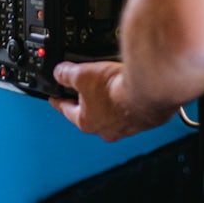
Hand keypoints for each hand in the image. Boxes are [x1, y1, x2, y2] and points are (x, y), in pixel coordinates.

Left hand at [50, 61, 176, 141]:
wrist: (149, 91)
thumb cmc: (117, 89)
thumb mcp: (82, 74)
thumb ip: (66, 74)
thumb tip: (59, 72)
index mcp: (86, 122)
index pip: (66, 110)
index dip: (58, 101)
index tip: (54, 98)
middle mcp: (106, 129)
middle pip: (91, 113)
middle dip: (87, 101)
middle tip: (85, 89)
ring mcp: (127, 127)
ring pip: (113, 114)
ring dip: (110, 102)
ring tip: (111, 86)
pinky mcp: (144, 121)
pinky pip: (133, 112)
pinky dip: (129, 103)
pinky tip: (131, 90)